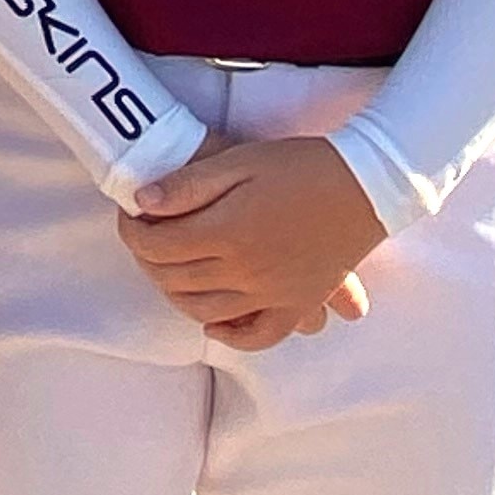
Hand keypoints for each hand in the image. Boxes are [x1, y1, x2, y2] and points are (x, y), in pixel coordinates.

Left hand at [118, 135, 384, 350]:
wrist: (364, 185)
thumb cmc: (299, 164)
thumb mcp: (238, 159)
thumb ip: (188, 184)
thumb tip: (142, 202)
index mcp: (227, 232)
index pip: (158, 245)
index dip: (133, 232)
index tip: (129, 217)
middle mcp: (246, 271)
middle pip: (175, 279)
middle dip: (147, 260)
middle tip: (144, 240)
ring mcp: (273, 294)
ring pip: (206, 310)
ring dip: (175, 294)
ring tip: (168, 270)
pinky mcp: (298, 304)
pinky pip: (258, 335)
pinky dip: (231, 335)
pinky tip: (213, 322)